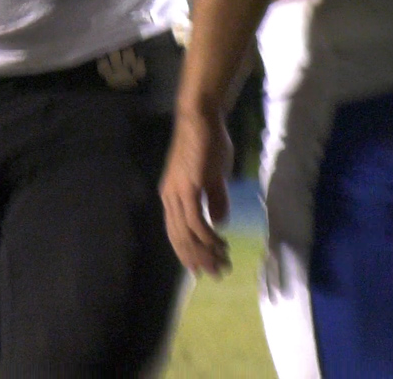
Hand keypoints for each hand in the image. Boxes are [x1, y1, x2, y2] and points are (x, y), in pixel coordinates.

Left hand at [160, 107, 233, 276]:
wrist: (202, 118)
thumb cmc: (209, 144)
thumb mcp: (214, 177)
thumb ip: (215, 199)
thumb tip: (218, 222)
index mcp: (172, 196)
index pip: (177, 233)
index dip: (188, 253)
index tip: (203, 269)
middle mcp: (170, 198)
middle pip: (180, 238)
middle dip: (199, 259)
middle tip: (217, 273)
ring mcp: (176, 193)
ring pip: (187, 233)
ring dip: (205, 251)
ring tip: (223, 262)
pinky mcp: (187, 188)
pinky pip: (194, 220)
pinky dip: (206, 235)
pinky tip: (219, 243)